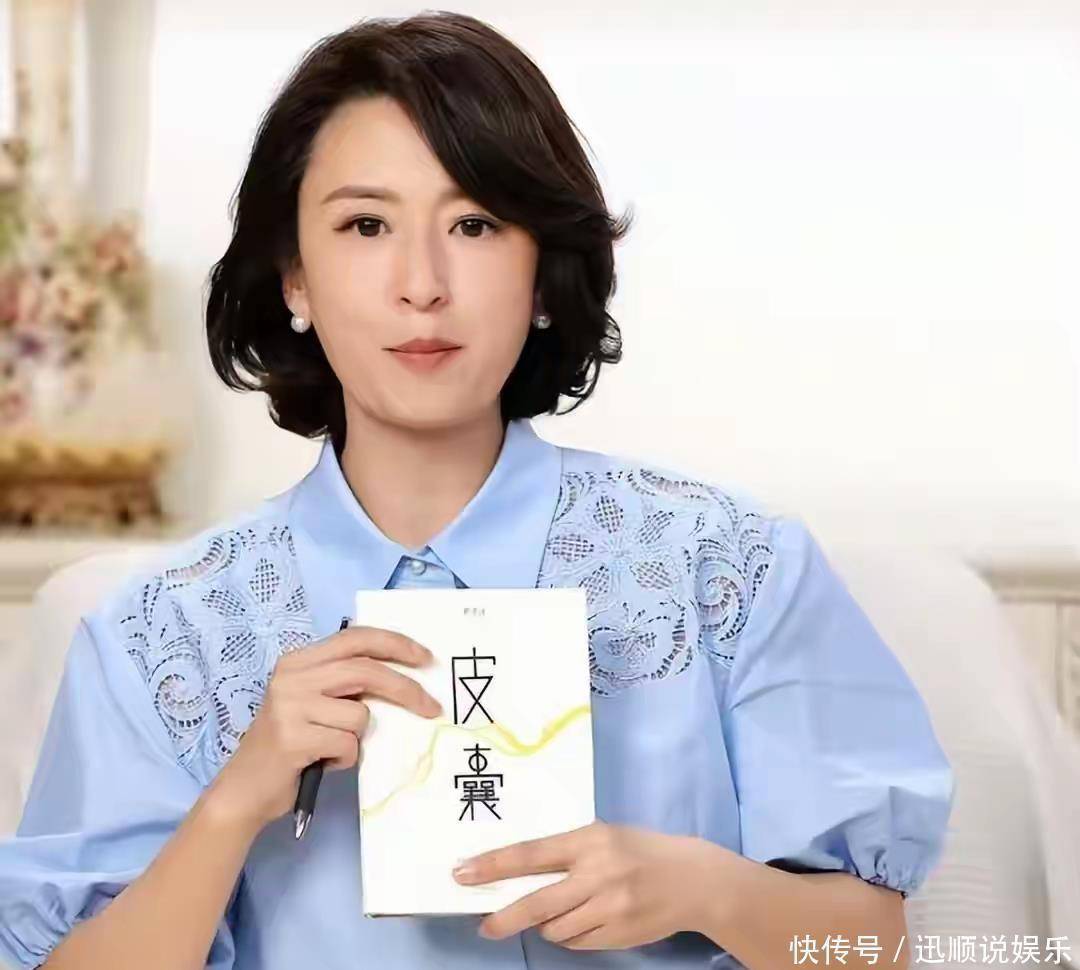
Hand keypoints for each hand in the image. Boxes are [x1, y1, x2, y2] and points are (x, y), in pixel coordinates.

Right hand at [206, 625, 441, 830]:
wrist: (244, 790)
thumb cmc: (289, 745)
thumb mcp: (313, 702)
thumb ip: (345, 684)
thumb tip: (404, 678)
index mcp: (298, 661)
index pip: (355, 638)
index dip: (395, 644)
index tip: (426, 657)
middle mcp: (291, 677)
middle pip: (365, 670)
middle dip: (406, 688)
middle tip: (432, 707)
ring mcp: (289, 707)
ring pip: (360, 715)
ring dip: (358, 738)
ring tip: (332, 747)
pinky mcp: (293, 740)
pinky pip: (348, 745)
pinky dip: (345, 758)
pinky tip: (322, 762)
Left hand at [452, 821, 730, 949]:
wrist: (693, 879)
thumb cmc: (640, 850)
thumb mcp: (604, 836)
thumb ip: (568, 851)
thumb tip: (519, 873)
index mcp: (589, 840)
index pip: (531, 854)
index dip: (494, 865)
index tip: (463, 873)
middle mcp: (597, 874)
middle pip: (537, 902)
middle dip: (505, 917)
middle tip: (484, 925)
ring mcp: (609, 908)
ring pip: (555, 928)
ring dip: (546, 924)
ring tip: (559, 910)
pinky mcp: (618, 934)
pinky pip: (577, 942)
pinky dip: (570, 935)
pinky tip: (583, 919)